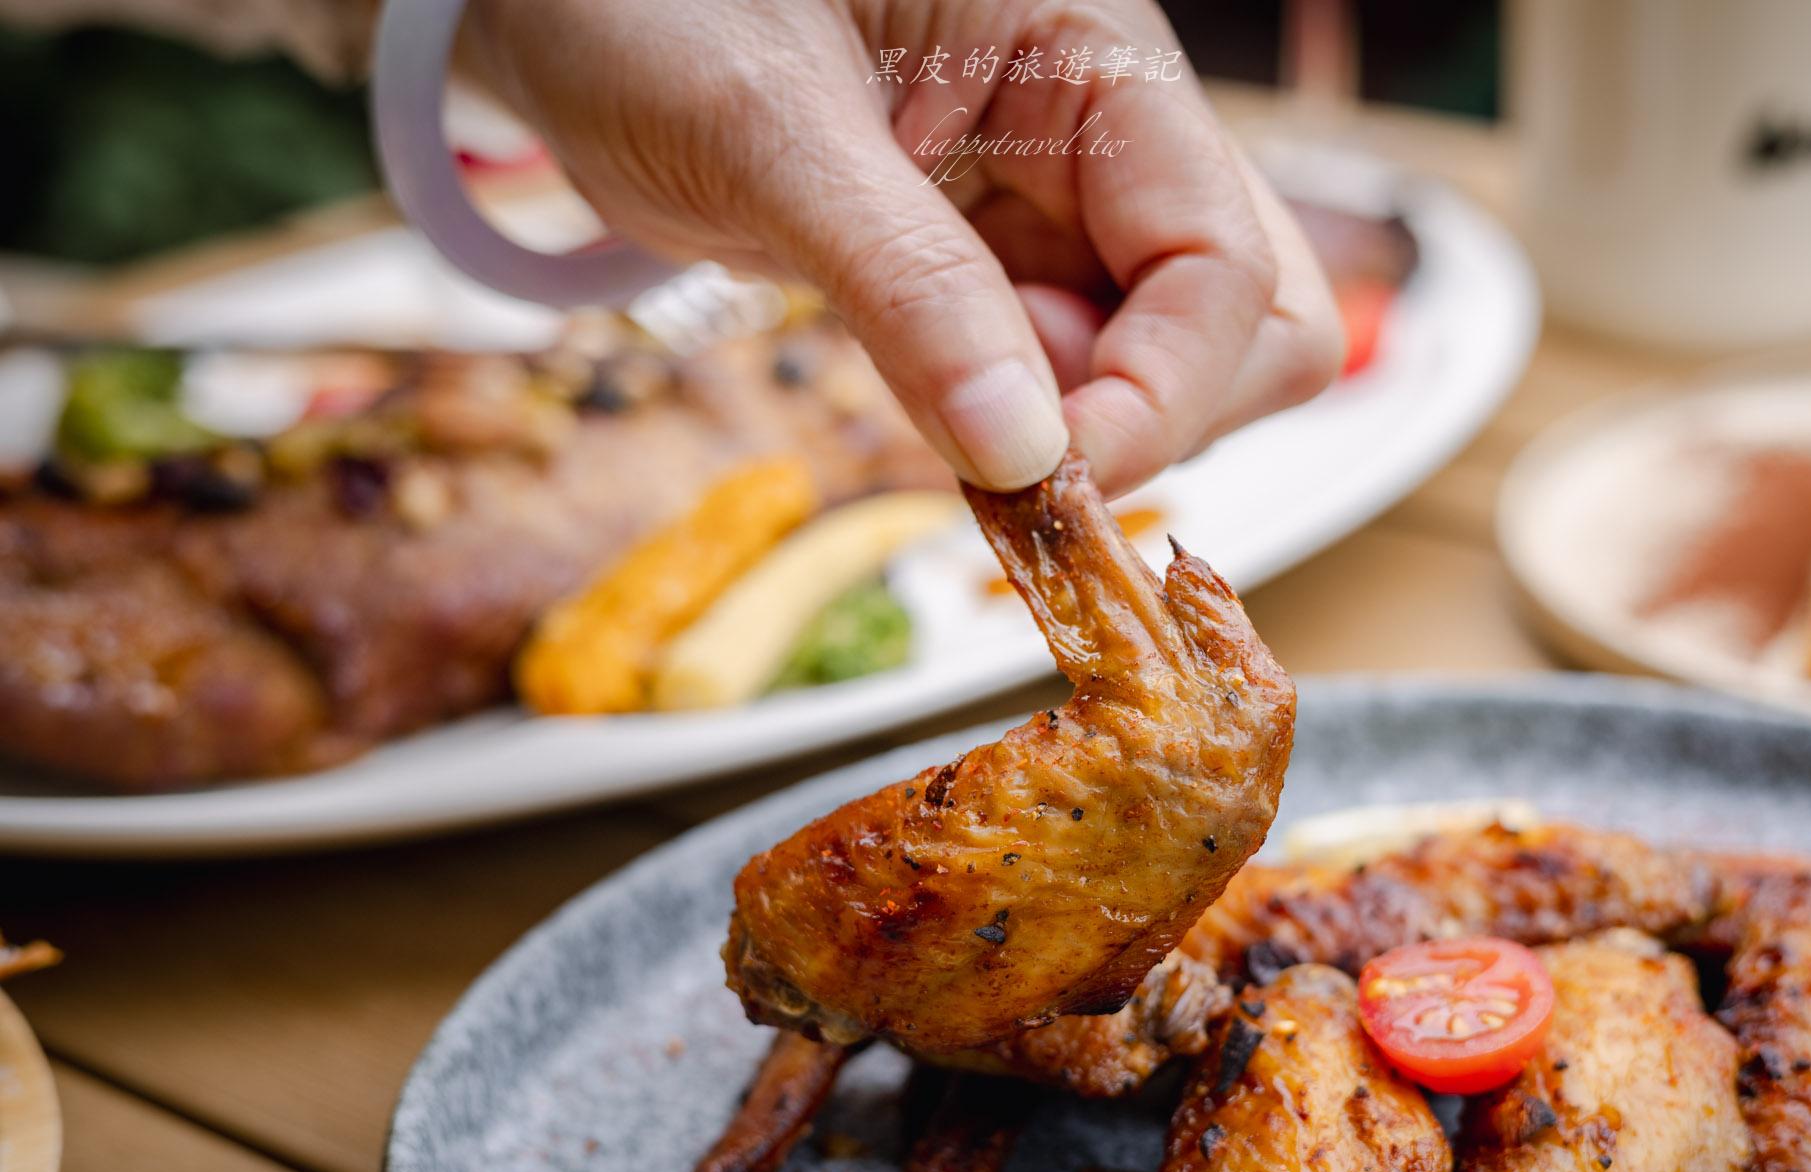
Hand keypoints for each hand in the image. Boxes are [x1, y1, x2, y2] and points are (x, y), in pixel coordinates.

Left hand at [464, 0, 1341, 493]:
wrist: (554, 10)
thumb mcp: (768, 131)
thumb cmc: (645, 2)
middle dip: (1157, 417)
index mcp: (1092, 49)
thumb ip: (911, 285)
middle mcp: (1107, 131)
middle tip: (1010, 454)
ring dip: (1085, 436)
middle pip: (1248, 320)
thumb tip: (1029, 456)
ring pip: (1166, 365)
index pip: (1224, 258)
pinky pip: (1063, 377)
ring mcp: (1058, 204)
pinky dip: (1020, 433)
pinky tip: (935, 422)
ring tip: (941, 419)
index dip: (1164, 392)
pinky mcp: (994, 267)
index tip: (1052, 477)